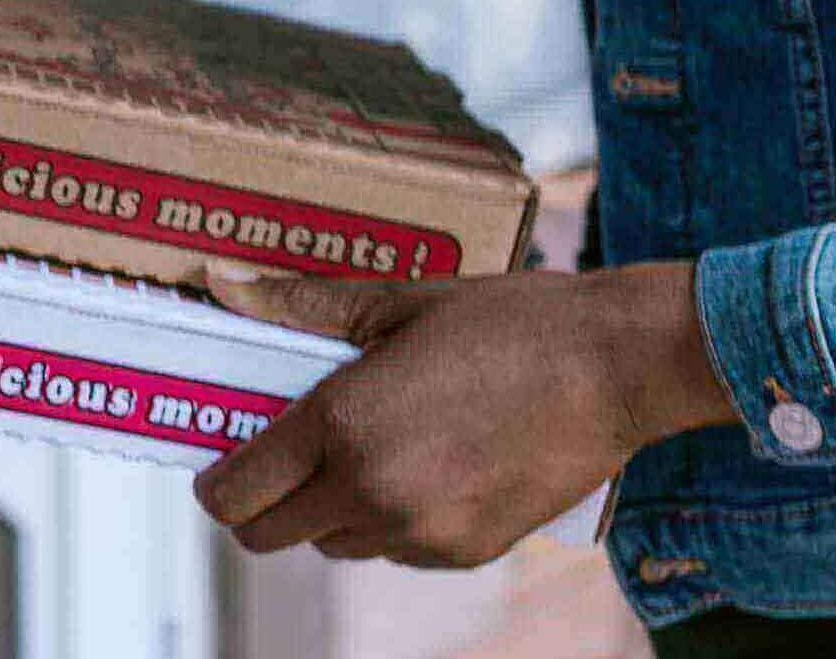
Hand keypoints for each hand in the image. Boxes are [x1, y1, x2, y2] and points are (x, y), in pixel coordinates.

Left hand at [194, 263, 736, 568]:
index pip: (233, 494)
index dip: (217, 479)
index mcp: (344, 426)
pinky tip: (434, 463)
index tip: (227, 457)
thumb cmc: (513, 322)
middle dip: (264, 501)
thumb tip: (221, 282)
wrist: (618, 367)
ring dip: (334, 508)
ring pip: (333, 544)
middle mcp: (372, 493)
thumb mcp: (400, 301)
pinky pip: (396, 549)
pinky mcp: (463, 552)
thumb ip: (301, 305)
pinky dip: (395, 519)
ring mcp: (420, 532)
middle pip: (267, 536)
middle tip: (291, 455)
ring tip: (379, 445)